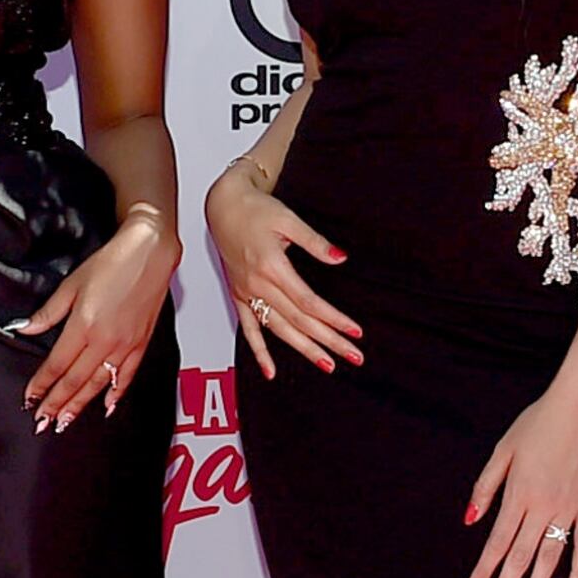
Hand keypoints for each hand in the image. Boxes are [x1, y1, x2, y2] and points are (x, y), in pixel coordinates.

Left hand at [20, 212, 179, 431]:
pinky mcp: (141, 344)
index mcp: (84, 326)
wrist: (149, 254)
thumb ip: (48, 313)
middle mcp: (105, 340)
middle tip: (42, 422)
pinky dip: (116, 393)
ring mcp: (125, 345)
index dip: (41, 385)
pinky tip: (107, 406)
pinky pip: (127, 376)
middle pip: (75, 381)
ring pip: (99, 384)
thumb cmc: (112, 263)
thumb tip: (24, 328)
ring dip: (80, 405)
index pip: (56, 365)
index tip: (30, 399)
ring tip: (65, 421)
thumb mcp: (71, 285)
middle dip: (56, 403)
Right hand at [207, 163, 359, 376]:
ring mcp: (246, 293)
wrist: (223, 206)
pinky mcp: (238, 295)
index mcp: (271, 266)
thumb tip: (340, 258)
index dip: (333, 319)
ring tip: (327, 364)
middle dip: (327, 341)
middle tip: (353, 356)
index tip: (355, 331)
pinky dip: (259, 352)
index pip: (309, 302)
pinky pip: (249, 329)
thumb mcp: (289, 220)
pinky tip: (271, 372)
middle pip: (298, 321)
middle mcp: (257, 284)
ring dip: (303, 349)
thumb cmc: (255, 210)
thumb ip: (315, 242)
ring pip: (278, 329)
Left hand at [463, 387, 577, 577]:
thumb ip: (486, 487)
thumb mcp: (503, 450)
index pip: (498, 542)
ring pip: (551, 558)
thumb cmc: (539, 423)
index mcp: (519, 493)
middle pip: (521, 557)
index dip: (484, 570)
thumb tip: (470, 519)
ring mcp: (569, 509)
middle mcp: (544, 506)